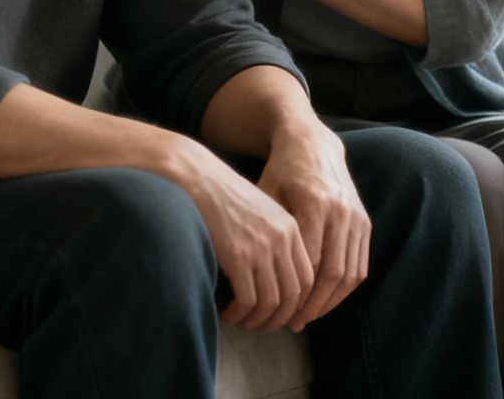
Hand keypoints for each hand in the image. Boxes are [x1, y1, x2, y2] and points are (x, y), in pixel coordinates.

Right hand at [168, 140, 314, 331]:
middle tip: (262, 326)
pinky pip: (248, 300)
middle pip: (294, 295)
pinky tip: (228, 314)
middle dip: (279, 318)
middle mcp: (282, 239)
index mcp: (291, 227)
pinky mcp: (238, 256)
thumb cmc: (223, 196)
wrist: (196, 177)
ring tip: (242, 321)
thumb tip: (275, 279)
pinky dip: (239, 314)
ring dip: (257, 320)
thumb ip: (273, 239)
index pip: (307, 278)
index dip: (297, 303)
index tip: (282, 314)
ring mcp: (261, 248)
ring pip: (272, 302)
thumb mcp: (260, 212)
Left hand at [258, 127, 370, 330]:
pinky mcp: (364, 221)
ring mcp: (356, 217)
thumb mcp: (265, 194)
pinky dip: (346, 288)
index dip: (296, 291)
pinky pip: (360, 264)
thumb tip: (253, 274)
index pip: (309, 261)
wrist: (312, 144)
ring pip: (350, 273)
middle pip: (332, 272)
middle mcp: (340, 211)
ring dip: (331, 301)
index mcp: (313, 204)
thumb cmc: (280, 172)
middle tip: (294, 323)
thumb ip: (267, 230)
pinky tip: (327, 300)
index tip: (280, 311)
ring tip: (310, 317)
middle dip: (314, 304)